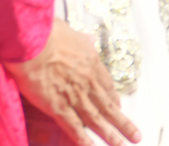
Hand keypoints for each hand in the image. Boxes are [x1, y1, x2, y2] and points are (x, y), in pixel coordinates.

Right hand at [7, 20, 140, 144]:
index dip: (113, 99)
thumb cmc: (48, 33)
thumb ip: (82, 40)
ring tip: (123, 145)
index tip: (118, 108)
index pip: (107, 86)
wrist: (33, 42)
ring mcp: (75, 95)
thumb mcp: (72, 32)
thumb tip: (89, 38)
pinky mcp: (57, 106)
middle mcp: (88, 81)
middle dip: (123, 123)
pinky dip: (83, 139)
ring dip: (111, 134)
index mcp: (92, 63)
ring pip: (97, 119)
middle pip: (109, 106)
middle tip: (135, 135)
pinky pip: (73, 127)